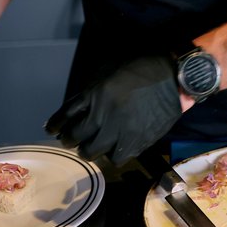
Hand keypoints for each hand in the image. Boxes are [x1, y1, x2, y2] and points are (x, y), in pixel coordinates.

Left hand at [45, 55, 181, 165]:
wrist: (173, 78)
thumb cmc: (142, 68)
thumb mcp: (111, 69)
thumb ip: (93, 87)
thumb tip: (77, 105)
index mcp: (95, 93)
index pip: (64, 115)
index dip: (55, 124)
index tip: (53, 129)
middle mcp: (102, 114)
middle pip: (74, 136)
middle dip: (69, 138)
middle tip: (71, 139)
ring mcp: (118, 131)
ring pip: (91, 151)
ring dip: (88, 149)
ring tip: (91, 146)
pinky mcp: (135, 142)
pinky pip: (115, 158)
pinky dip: (111, 155)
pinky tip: (114, 149)